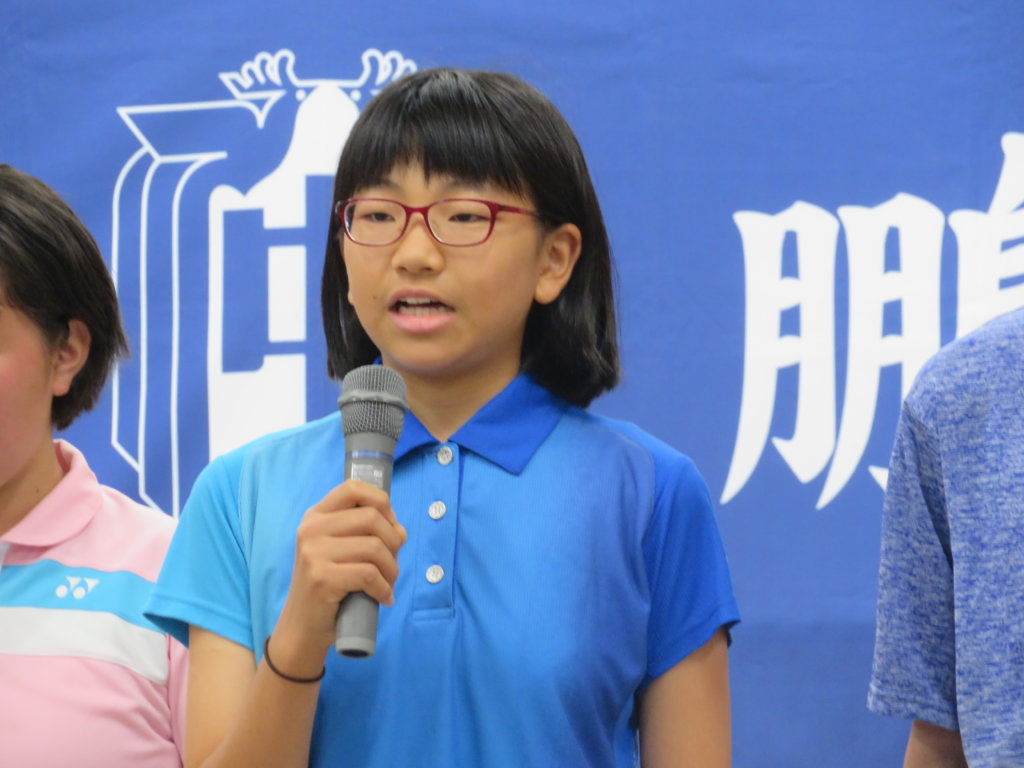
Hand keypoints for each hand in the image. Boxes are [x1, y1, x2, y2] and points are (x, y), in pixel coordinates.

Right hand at [270, 479, 406, 670]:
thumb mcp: (343, 552)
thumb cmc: (329, 587)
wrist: (303, 628)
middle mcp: (311, 529)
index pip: (353, 488)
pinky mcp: (321, 578)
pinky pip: (369, 574)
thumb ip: (368, 534)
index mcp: (316, 516)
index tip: (390, 525)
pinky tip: (383, 598)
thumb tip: (400, 531)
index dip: (381, 502)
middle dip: (393, 542)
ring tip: (388, 583)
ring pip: (374, 547)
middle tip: (392, 564)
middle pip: (371, 517)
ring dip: (392, 569)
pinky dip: (384, 588)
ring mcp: (313, 553)